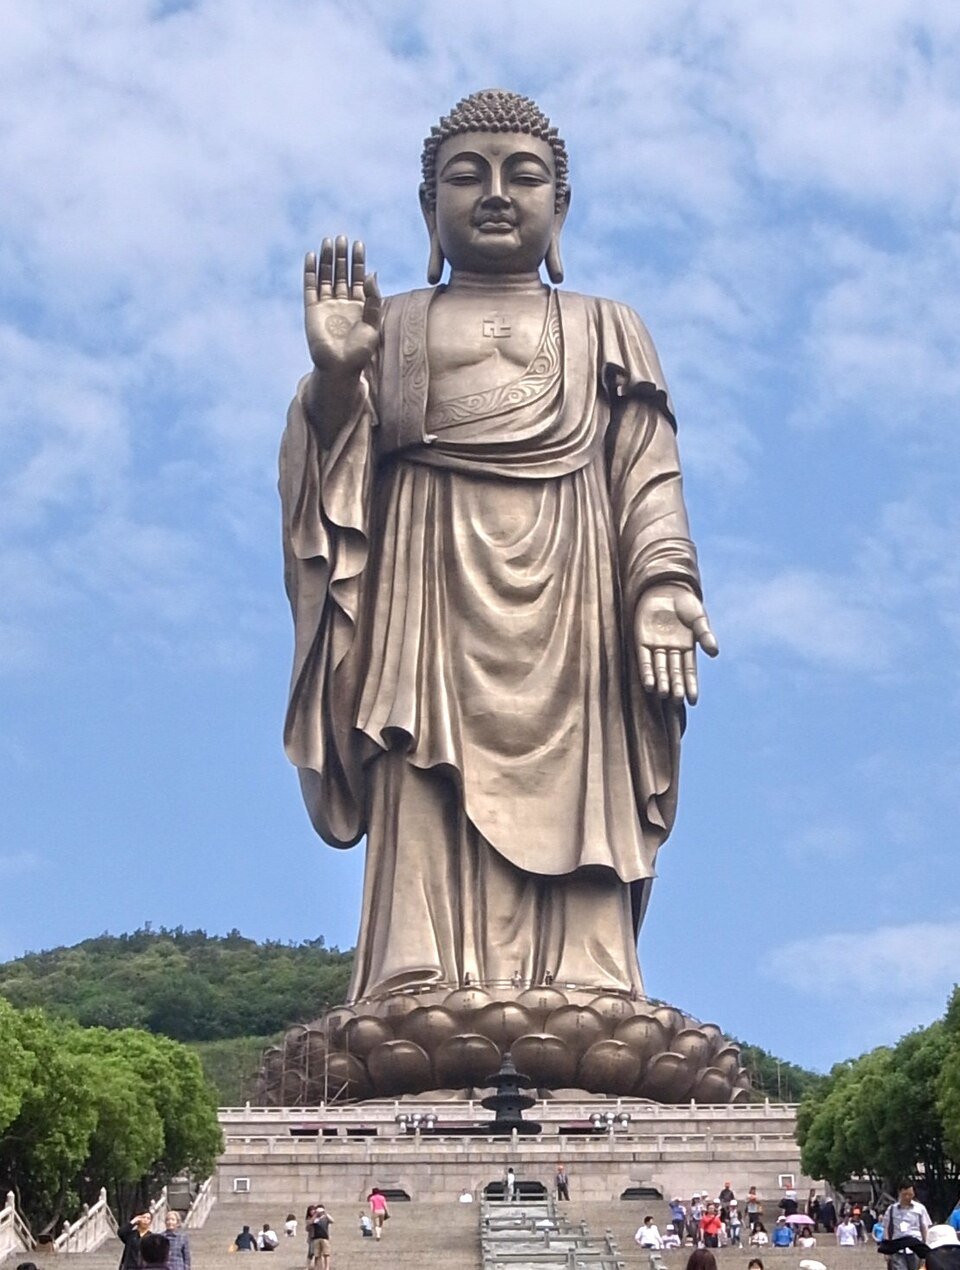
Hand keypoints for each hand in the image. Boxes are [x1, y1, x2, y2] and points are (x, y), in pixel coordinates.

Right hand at [304, 236, 380, 374]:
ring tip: (329, 241)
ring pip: (326, 276)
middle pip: (341, 273)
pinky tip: (313, 256)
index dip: (358, 261)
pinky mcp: (312, 309)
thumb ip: (373, 299)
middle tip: (342, 238)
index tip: (358, 244)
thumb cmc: (359, 351)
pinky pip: (310, 286)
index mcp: (359, 306)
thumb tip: (373, 273)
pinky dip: (311, 271)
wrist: (340, 368)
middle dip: (342, 256)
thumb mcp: (373, 324)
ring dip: (327, 259)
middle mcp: (342, 303)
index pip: (358, 278)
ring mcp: (326, 305)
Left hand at [634, 583, 717, 703]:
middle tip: (678, 701)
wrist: (665, 586)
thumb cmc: (685, 603)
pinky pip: (644, 660)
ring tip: (664, 695)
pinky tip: (649, 685)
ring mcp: (656, 646)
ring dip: (661, 682)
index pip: (689, 670)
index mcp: (687, 647)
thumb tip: (715, 653)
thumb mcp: (698, 619)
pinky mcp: (642, 640)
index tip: (692, 701)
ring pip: (659, 669)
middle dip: (676, 687)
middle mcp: (671, 650)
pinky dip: (647, 672)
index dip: (691, 685)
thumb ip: (705, 635)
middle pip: (674, 673)